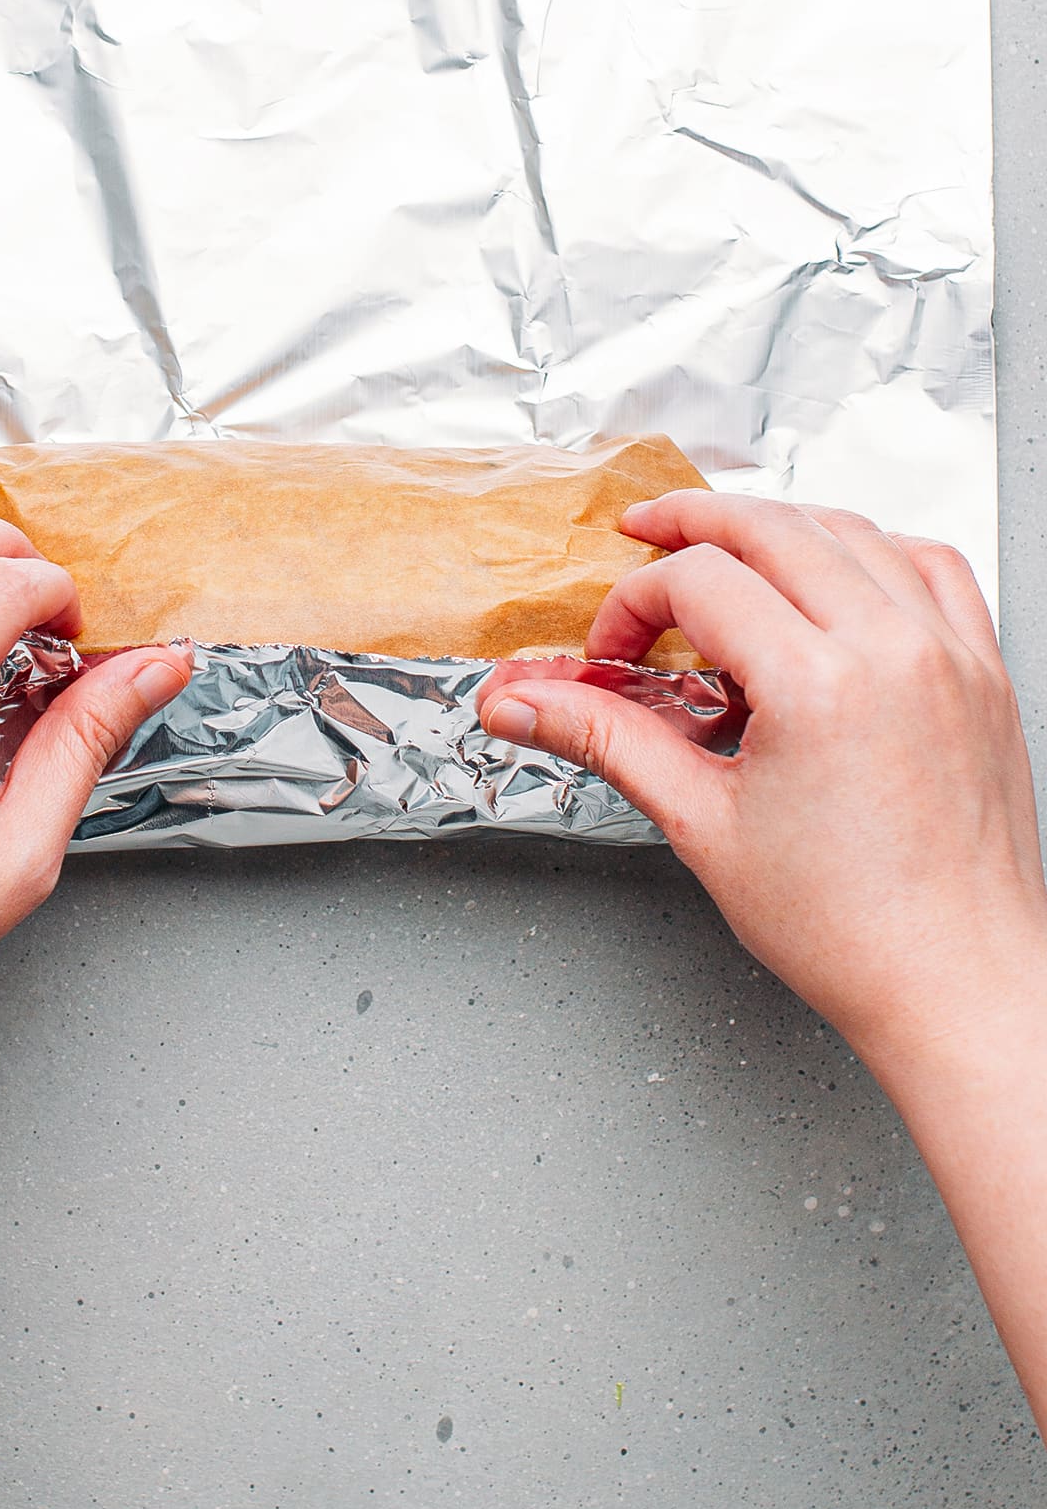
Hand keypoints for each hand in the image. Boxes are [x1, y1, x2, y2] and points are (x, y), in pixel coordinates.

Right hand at [477, 492, 1046, 1065]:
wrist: (959, 986)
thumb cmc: (852, 931)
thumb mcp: (702, 823)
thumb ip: (609, 738)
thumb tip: (525, 704)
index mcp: (818, 683)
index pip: (700, 581)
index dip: (635, 604)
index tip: (616, 652)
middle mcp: (891, 650)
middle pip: (772, 525)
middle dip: (691, 521)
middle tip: (643, 531)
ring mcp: (948, 655)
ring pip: (853, 529)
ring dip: (779, 525)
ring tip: (727, 547)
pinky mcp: (983, 673)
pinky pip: (933, 566)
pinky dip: (876, 550)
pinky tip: (839, 575)